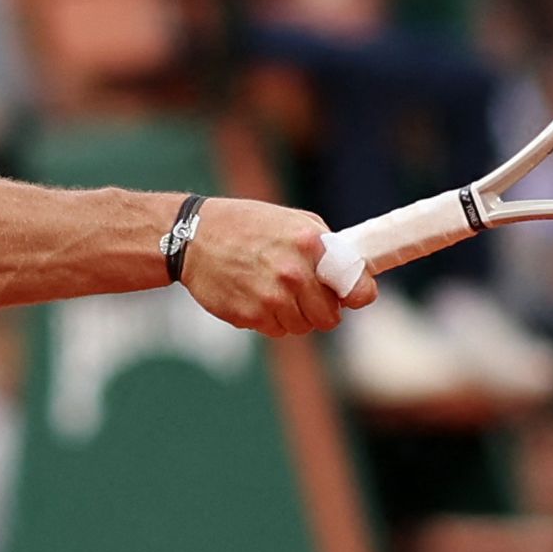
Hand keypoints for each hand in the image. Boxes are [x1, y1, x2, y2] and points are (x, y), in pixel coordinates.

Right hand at [181, 197, 366, 336]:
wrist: (194, 237)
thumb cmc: (248, 225)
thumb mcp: (293, 221)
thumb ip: (326, 247)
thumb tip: (355, 273)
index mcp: (311, 245)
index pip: (356, 288)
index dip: (358, 295)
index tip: (354, 297)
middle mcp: (294, 273)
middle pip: (329, 318)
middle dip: (321, 309)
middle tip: (305, 293)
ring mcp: (271, 298)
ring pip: (302, 327)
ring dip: (294, 315)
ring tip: (273, 289)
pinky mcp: (250, 315)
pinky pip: (275, 330)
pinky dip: (270, 319)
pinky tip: (255, 295)